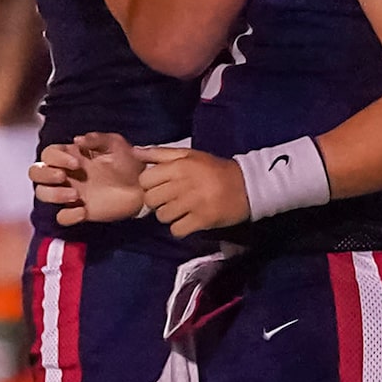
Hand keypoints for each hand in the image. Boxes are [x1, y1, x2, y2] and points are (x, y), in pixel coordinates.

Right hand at [29, 134, 142, 226]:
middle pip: (36, 173)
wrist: (144, 187)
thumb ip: (97, 138)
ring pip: (42, 194)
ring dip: (53, 194)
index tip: (77, 163)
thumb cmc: (129, 163)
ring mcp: (71, 194)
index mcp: (71, 156)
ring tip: (76, 196)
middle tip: (63, 177)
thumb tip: (77, 140)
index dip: (56, 158)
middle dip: (45, 174)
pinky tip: (84, 211)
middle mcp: (66, 175)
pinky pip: (62, 217)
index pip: (48, 154)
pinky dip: (68, 216)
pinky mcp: (80, 212)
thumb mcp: (115, 144)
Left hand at [135, 147, 249, 238]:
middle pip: (151, 200)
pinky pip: (177, 230)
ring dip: (170, 216)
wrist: (247, 186)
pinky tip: (189, 221)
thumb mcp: (189, 155)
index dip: (150, 185)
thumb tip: (135, 152)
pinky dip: (180, 228)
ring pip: (162, 216)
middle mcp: (184, 183)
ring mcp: (193, 203)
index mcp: (179, 165)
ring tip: (182, 210)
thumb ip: (160, 153)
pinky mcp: (202, 220)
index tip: (161, 187)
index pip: (145, 180)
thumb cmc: (214, 170)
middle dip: (157, 202)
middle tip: (171, 200)